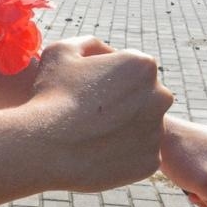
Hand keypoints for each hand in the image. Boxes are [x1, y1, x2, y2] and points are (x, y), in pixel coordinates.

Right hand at [23, 36, 173, 192]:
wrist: (47, 148)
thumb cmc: (51, 95)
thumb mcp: (62, 51)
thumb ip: (89, 44)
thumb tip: (103, 52)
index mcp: (143, 66)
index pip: (130, 65)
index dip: (105, 73)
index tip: (84, 84)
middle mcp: (159, 98)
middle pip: (143, 96)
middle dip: (122, 100)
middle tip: (89, 109)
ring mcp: (157, 132)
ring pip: (141, 126)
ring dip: (122, 127)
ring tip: (89, 132)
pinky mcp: (150, 163)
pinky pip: (138, 154)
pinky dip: (121, 153)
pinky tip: (95, 151)